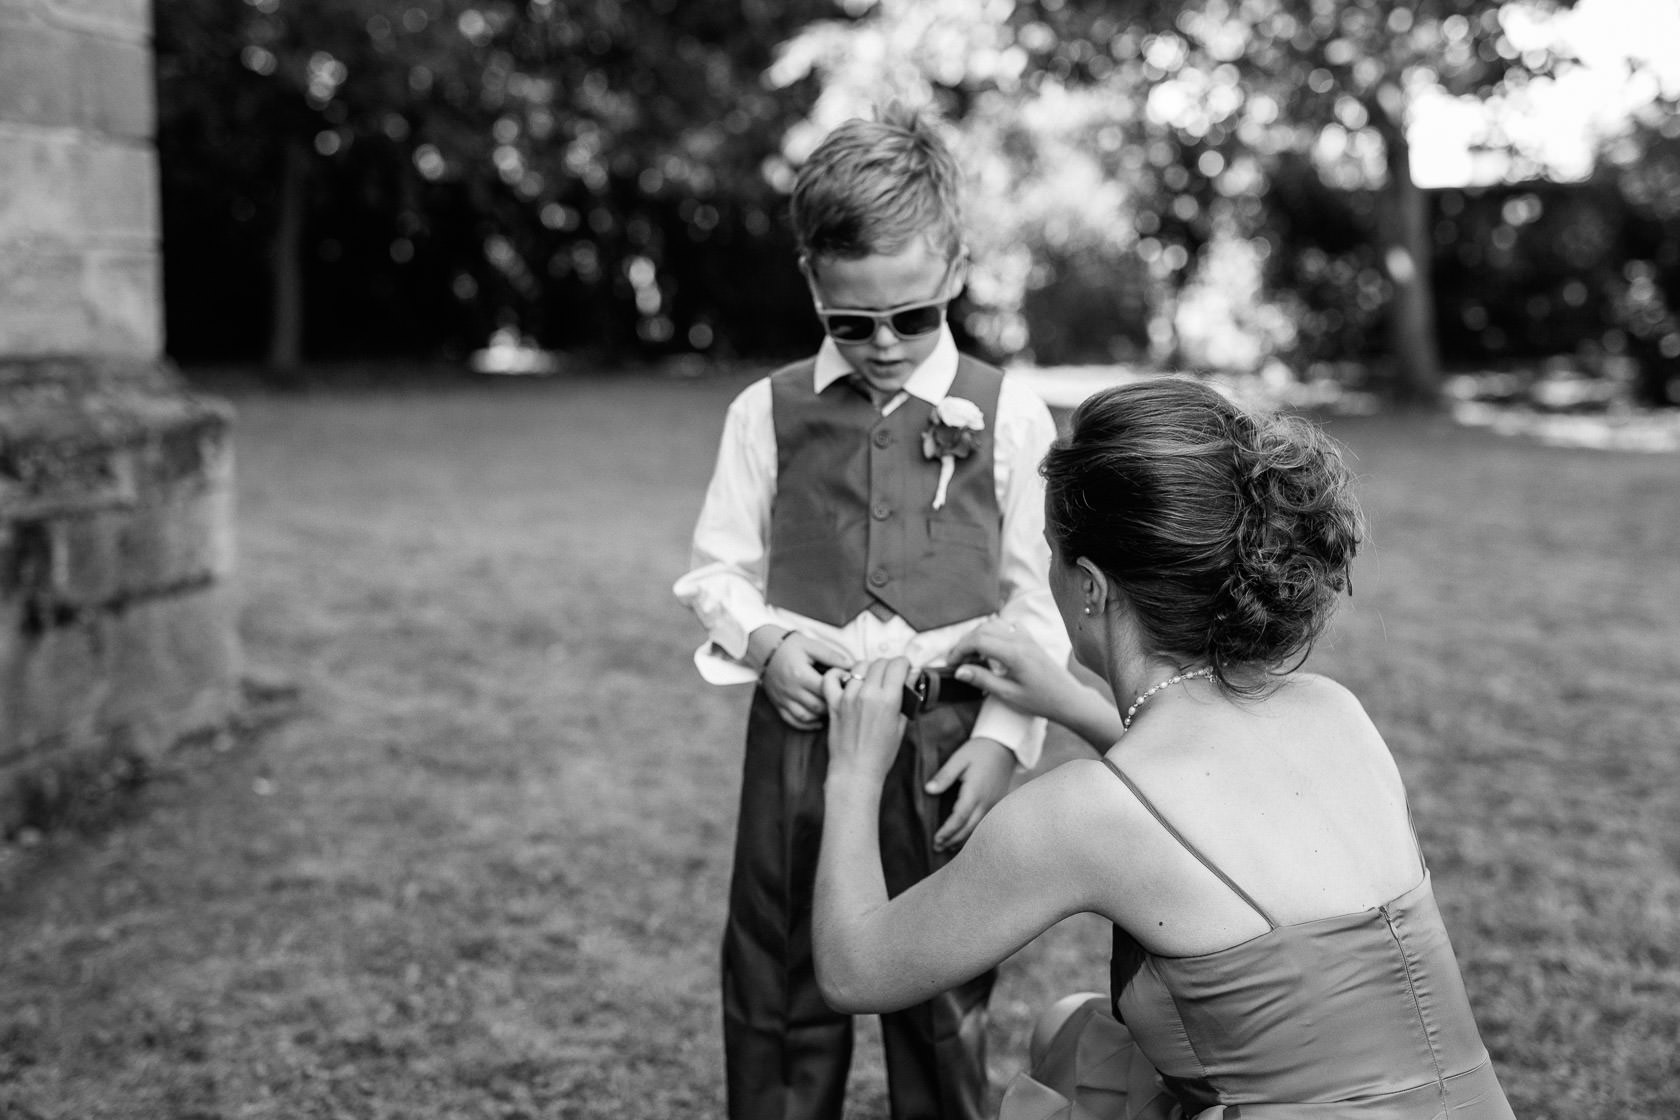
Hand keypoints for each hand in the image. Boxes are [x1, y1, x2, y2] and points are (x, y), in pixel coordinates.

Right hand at [761, 630, 853, 728]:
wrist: (764, 649)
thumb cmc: (789, 646)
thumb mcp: (811, 645)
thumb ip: (831, 656)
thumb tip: (850, 665)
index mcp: (800, 674)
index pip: (825, 689)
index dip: (839, 689)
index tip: (848, 686)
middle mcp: (791, 689)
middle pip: (817, 706)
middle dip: (832, 705)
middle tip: (842, 700)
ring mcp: (783, 699)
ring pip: (805, 717)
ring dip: (820, 716)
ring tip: (831, 709)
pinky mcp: (778, 704)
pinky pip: (792, 721)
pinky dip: (806, 725)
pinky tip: (817, 721)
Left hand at [822, 658, 910, 786]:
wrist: (856, 771)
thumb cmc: (880, 754)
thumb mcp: (901, 725)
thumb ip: (906, 698)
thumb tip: (912, 677)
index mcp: (888, 700)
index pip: (897, 664)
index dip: (904, 665)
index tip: (905, 670)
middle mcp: (867, 694)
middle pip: (880, 662)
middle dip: (889, 666)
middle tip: (891, 676)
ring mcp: (848, 697)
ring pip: (859, 665)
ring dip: (868, 669)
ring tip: (871, 680)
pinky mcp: (833, 703)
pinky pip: (831, 678)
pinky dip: (838, 674)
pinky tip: (846, 680)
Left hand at [927, 737, 1014, 851]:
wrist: (1004, 746)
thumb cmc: (979, 750)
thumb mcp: (959, 758)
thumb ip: (944, 776)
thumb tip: (928, 790)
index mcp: (975, 792)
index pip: (959, 818)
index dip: (947, 831)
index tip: (935, 840)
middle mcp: (986, 802)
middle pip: (969, 828)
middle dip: (952, 840)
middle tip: (937, 848)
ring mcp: (994, 804)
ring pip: (978, 829)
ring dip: (962, 840)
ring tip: (948, 848)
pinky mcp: (997, 804)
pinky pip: (984, 824)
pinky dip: (973, 833)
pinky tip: (964, 836)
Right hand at [947, 622, 1124, 750]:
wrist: (1069, 699)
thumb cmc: (1041, 701)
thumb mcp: (1009, 695)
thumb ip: (983, 680)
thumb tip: (959, 671)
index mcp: (1014, 653)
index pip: (978, 640)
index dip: (960, 649)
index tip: (951, 663)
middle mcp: (1020, 640)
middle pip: (983, 629)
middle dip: (965, 642)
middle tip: (957, 661)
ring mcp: (1027, 637)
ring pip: (994, 624)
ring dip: (978, 635)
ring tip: (971, 655)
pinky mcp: (1031, 640)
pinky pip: (1008, 626)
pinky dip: (994, 631)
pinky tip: (991, 647)